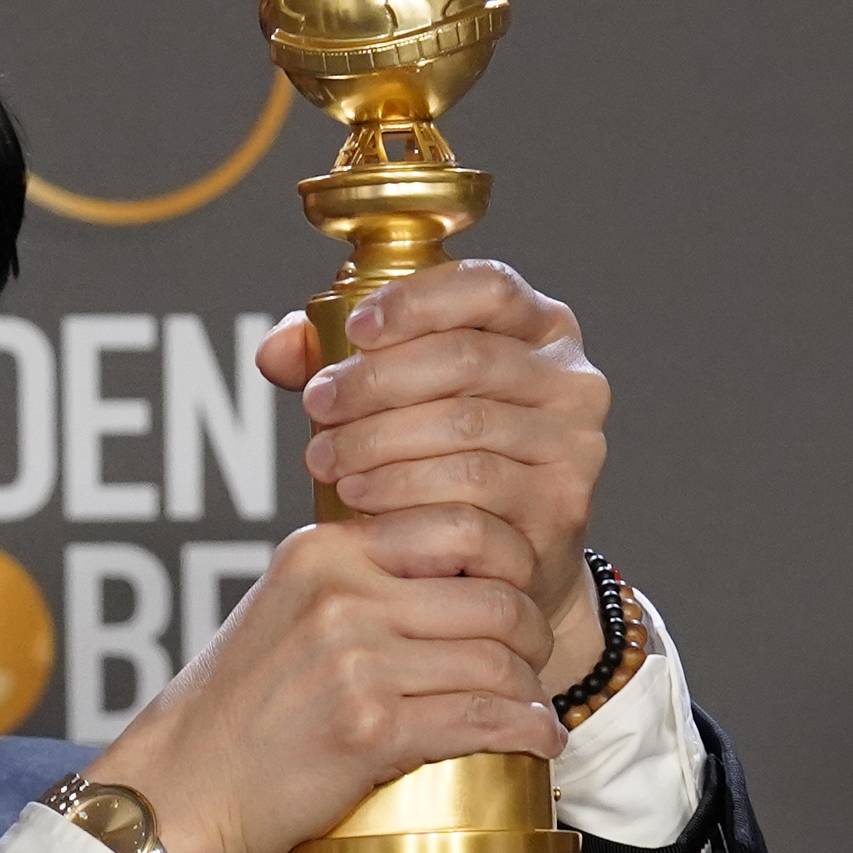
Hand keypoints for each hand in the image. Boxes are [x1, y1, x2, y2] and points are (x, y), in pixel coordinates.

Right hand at [105, 510, 562, 852]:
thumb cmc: (231, 716)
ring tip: (532, 710)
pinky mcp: (368, 728)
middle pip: (492, 594)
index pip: (459, 522)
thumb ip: (349, 585)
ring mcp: (354, 661)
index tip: (515, 596)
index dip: (510, 561)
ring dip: (531, 690)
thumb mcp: (281, 612)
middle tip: (531, 662)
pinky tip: (536, 742)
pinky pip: (481, 719)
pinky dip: (525, 732)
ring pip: (496, 658)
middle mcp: (341, 594)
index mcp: (323, 552)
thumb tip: (443, 579)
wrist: (174, 791)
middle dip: (530, 633)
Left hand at [262, 259, 610, 696]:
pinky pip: (472, 494)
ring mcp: (574, 443)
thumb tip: (278, 348)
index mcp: (539, 328)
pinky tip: (360, 504)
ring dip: (380, 443)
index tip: (354, 330)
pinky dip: (404, 496)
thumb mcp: (403, 403)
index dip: (417, 301)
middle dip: (378, 381)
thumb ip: (343, 363)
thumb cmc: (445, 468)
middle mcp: (571, 378)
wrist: (505, 566)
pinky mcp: (560, 505)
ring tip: (326, 461)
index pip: (487, 286)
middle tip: (318, 406)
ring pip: (465, 428)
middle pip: (466, 359)